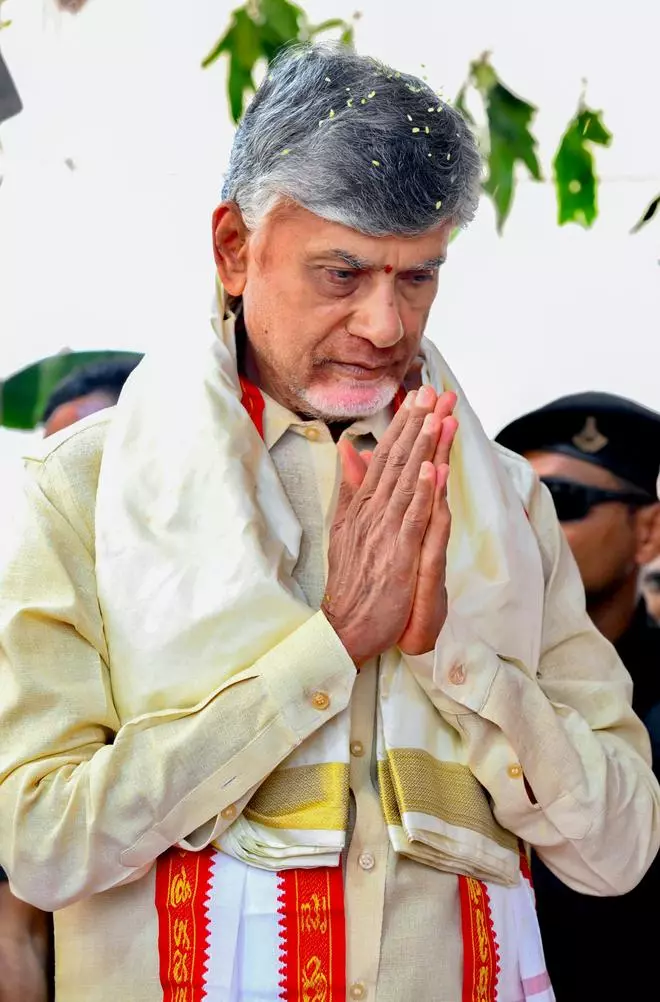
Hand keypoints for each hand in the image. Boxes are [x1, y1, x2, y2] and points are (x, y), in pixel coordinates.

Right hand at [322, 387, 455, 664]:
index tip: (416, 395)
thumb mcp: (344, 527)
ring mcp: (384, 532)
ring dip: (423, 447)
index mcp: (362, 506)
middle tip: (432, 390)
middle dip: (416, 423)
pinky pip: (412, 517)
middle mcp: (371, 513)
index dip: (402, 424)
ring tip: (437, 415)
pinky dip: (422, 491)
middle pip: (397, 461)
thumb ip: (351, 488)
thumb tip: (350, 449)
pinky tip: (432, 467)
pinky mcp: (398, 554)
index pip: (385, 457)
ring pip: (407, 482)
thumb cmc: (351, 580)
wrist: (344, 625)